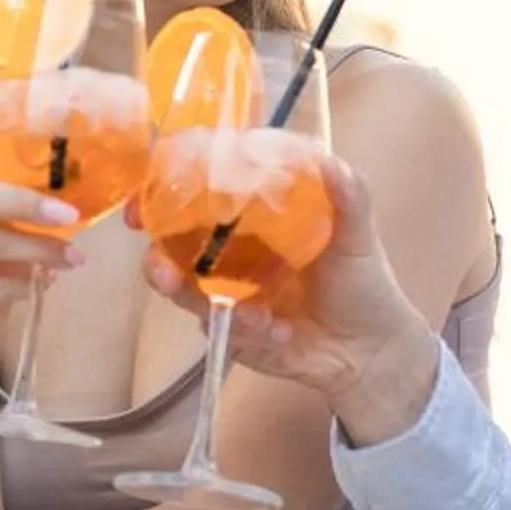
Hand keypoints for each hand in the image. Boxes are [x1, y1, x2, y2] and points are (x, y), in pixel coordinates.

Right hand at [136, 152, 434, 422]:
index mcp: (248, 221)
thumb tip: (333, 163)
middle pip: (171, 253)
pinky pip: (226, 333)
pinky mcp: (236, 335)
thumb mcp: (357, 235)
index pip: (193, 201)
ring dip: (203, 304)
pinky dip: (250, 332)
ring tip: (242, 313)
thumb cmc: (361, 282)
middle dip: (158, 263)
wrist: (371, 347)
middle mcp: (229, 256)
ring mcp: (228, 298)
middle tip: (165, 272)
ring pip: (189, 297)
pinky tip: (281, 333)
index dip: (160, 199)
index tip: (139, 204)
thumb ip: (349, 198)